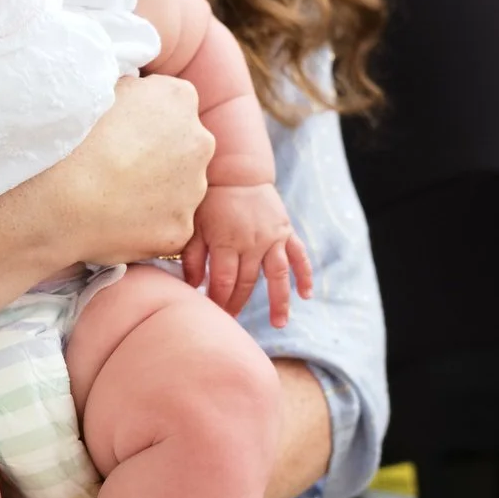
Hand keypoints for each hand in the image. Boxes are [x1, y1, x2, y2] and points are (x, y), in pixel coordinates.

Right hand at [47, 76, 212, 265]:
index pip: (172, 104)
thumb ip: (131, 90)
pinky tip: (115, 219)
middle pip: (184, 146)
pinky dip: (147, 224)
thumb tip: (132, 96)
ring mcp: (193, 189)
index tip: (120, 130)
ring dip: (156, 190)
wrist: (63, 198)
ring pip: (179, 188)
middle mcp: (198, 141)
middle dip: (160, 154)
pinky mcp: (181, 228)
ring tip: (112, 194)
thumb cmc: (73, 138)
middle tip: (118, 163)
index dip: (144, 119)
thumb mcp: (102, 89)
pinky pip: (167, 224)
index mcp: (178, 98)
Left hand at [182, 183, 314, 325]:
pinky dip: (305, 275)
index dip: (218, 300)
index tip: (212, 315)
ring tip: (278, 324)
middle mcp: (253, 242)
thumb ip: (193, 257)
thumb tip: (192, 286)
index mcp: (227, 241)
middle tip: (231, 323)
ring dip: (279, 301)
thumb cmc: (210, 202)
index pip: (224, 281)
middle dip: (237, 304)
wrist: (238, 173)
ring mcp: (273, 238)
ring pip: (278, 275)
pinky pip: (299, 256)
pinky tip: (306, 295)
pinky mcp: (286, 232)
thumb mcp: (195, 227)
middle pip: (247, 282)